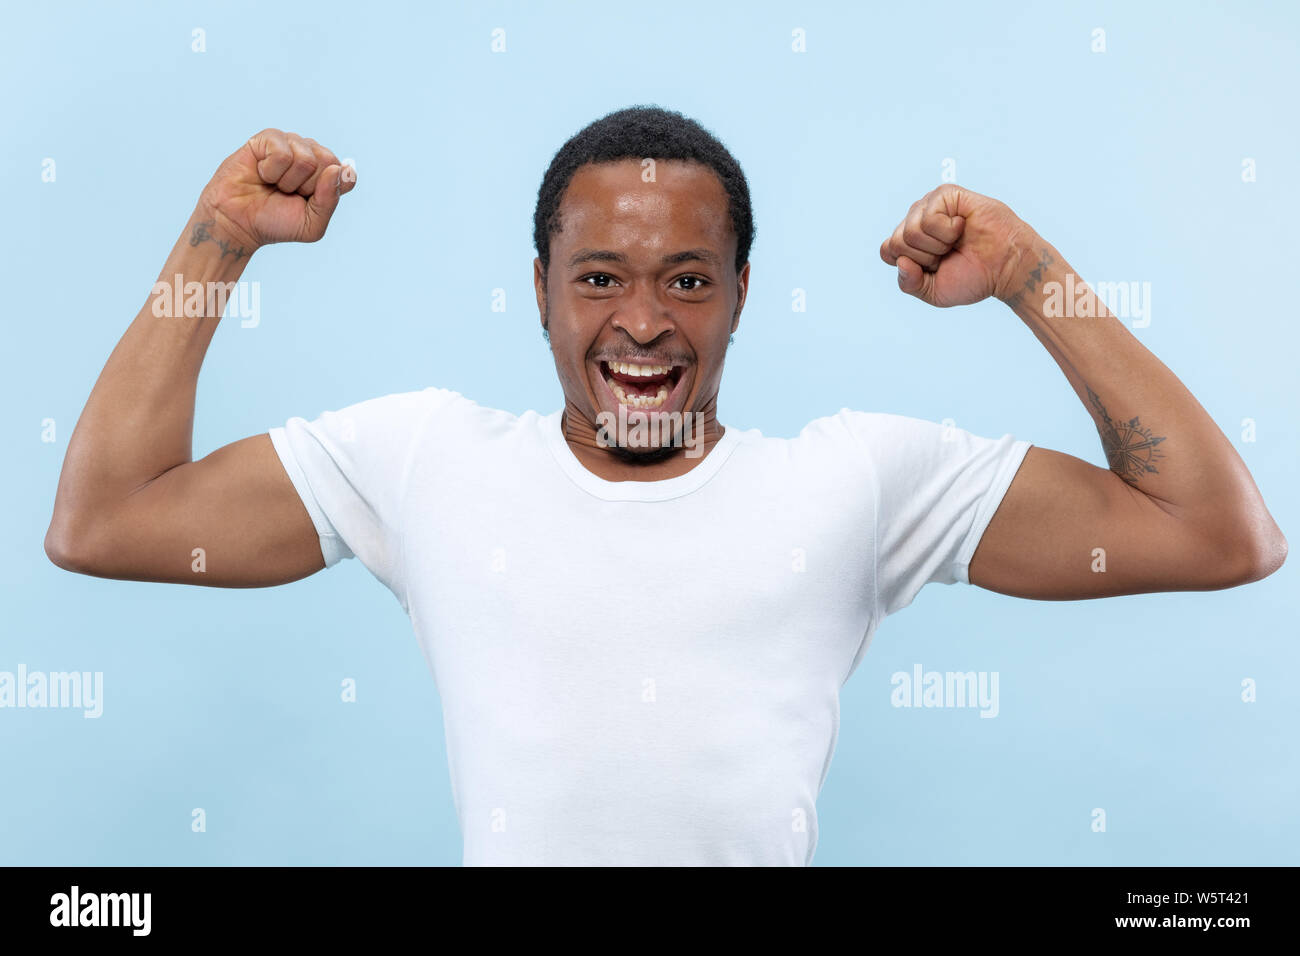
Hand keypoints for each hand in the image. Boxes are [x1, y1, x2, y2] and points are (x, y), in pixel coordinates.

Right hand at [195, 128, 356, 251]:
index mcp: (328, 175)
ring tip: (273, 184)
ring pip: (306, 158)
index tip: (307, 201)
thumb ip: (331, 200)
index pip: (346, 175)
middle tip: (288, 193)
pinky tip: (262, 173)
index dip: (327, 193)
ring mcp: (291, 143)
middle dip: (307, 187)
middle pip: (328, 162)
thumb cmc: (275, 222)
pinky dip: (271, 171)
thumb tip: (337, 168)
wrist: (238, 222)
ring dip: (287, 181)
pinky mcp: (269, 138)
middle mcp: (312, 155)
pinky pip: (282, 153)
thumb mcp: (312, 224)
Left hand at [879, 184, 1031, 306]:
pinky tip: (962, 227)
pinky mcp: (945, 194)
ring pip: (910, 231)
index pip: (888, 251)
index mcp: (910, 242)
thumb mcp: (932, 291)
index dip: (911, 266)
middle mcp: (916, 220)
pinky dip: (947, 231)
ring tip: (956, 241)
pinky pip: (929, 217)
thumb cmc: (972, 276)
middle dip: (925, 257)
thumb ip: (909, 283)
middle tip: (948, 254)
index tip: (934, 268)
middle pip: (896, 242)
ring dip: (938, 245)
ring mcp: (930, 205)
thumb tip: (901, 262)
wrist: (1005, 268)